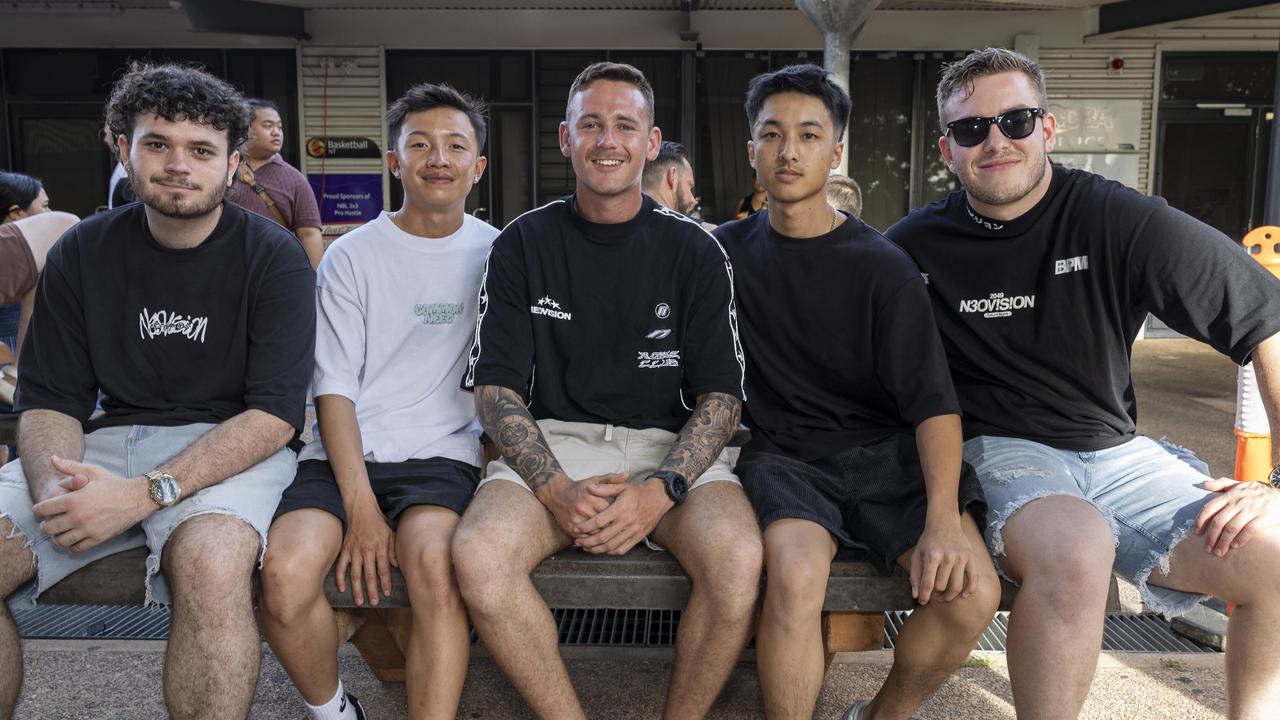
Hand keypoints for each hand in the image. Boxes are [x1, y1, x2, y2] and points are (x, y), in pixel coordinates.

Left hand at [31, 456, 151, 552]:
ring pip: (60, 540)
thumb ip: (70, 467)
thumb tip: (52, 459)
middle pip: (49, 528)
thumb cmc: (113, 483)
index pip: (44, 509)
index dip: (39, 509)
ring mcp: (87, 530)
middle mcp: (78, 517)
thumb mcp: (92, 471)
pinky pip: (76, 548)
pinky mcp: (97, 538)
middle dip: (45, 525)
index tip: (41, 509)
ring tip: (59, 531)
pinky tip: (73, 538)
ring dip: (56, 536)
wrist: (137, 498)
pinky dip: (71, 546)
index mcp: (74, 500)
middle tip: (48, 522)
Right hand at [334, 495, 397, 606]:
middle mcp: (367, 551)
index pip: (383, 569)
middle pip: (370, 575)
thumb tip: (396, 565)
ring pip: (355, 574)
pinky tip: (342, 588)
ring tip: (359, 601)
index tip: (386, 594)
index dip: (385, 583)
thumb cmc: (378, 522)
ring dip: (357, 589)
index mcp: (380, 547)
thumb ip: (393, 550)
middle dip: (372, 591)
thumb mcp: (391, 533)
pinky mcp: (345, 550)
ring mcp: (354, 551)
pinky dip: (340, 578)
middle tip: (373, 603)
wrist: (361, 509)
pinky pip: (341, 566)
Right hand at [535, 472, 624, 537]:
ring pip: (596, 533)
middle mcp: (583, 509)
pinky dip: (592, 539)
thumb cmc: (580, 488)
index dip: (617, 516)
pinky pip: (586, 538)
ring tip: (610, 533)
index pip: (610, 511)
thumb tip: (627, 474)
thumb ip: (612, 479)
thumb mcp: (595, 480)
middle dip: (612, 527)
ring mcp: (576, 520)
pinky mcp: (570, 529)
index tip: (622, 517)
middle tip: (618, 528)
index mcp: (592, 497)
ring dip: (603, 535)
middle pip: (604, 524)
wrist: (557, 494)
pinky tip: (598, 537)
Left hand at [572, 477, 674, 555]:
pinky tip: (603, 550)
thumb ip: (604, 488)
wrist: (659, 498)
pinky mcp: (638, 537)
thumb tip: (588, 487)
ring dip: (597, 549)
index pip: (599, 521)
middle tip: (578, 541)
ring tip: (586, 548)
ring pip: (612, 545)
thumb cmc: (638, 491)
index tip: (576, 529)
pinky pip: (623, 549)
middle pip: (603, 537)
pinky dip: (611, 551)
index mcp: (621, 508)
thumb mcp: (622, 486)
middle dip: (588, 541)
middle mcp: (627, 521)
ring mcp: (633, 531)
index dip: (586, 526)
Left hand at [910, 514, 977, 604]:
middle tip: (934, 595)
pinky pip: (973, 579)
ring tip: (944, 598)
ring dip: (950, 596)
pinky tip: (963, 595)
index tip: (922, 602)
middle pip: (942, 586)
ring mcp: (961, 558)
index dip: (924, 596)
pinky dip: (969, 590)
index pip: (928, 583)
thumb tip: (916, 595)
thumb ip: (915, 575)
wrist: (944, 523)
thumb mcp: (916, 555)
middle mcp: (947, 557)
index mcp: (932, 556)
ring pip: (956, 586)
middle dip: (936, 594)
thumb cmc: (928, 541)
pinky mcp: (971, 557)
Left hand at [1195, 478, 1279, 556]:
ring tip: (1219, 552)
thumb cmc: (1257, 491)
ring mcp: (1251, 510)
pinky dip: (1240, 539)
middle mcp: (1238, 502)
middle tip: (1207, 549)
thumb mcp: (1239, 483)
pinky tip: (1235, 546)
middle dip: (1211, 537)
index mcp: (1230, 495)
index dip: (1201, 521)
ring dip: (1223, 542)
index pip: (1209, 508)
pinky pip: (1249, 530)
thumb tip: (1203, 485)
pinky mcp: (1264, 517)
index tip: (1196, 533)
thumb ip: (1221, 484)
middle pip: (1219, 522)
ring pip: (1232, 528)